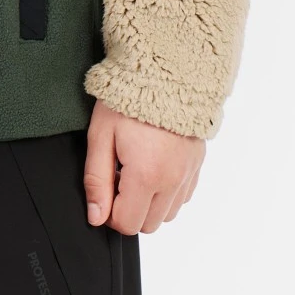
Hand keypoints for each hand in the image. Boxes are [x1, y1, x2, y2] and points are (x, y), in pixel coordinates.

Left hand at [84, 97, 203, 234]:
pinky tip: (154, 165)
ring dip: (149, 203)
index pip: (126, 224)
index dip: (108, 213)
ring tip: (136, 168)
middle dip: (129, 209)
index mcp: (147, 175)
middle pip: (148, 224)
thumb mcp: (101, 135)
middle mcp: (172, 181)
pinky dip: (167, 192)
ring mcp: (188, 174)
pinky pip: (183, 196)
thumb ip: (97, 180)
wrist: (164, 70)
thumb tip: (96, 216)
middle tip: (118, 176)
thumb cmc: (128, 98)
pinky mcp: (197, 165)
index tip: (104, 190)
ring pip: (167, 214)